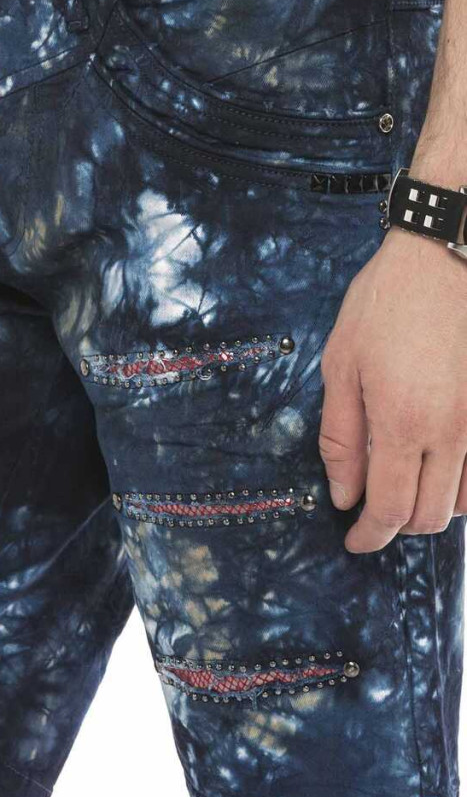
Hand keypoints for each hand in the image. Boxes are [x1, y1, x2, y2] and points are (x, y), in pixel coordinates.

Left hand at [319, 172, 466, 552]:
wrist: (444, 255)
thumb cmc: (386, 303)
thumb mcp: (341, 364)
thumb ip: (341, 436)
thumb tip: (342, 492)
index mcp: (403, 423)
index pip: (390, 510)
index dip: (369, 536)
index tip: (354, 541)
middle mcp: (452, 432)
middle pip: (431, 516)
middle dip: (397, 527)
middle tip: (371, 516)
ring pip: (466, 502)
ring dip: (432, 508)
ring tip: (403, 490)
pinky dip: (462, 486)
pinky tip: (438, 467)